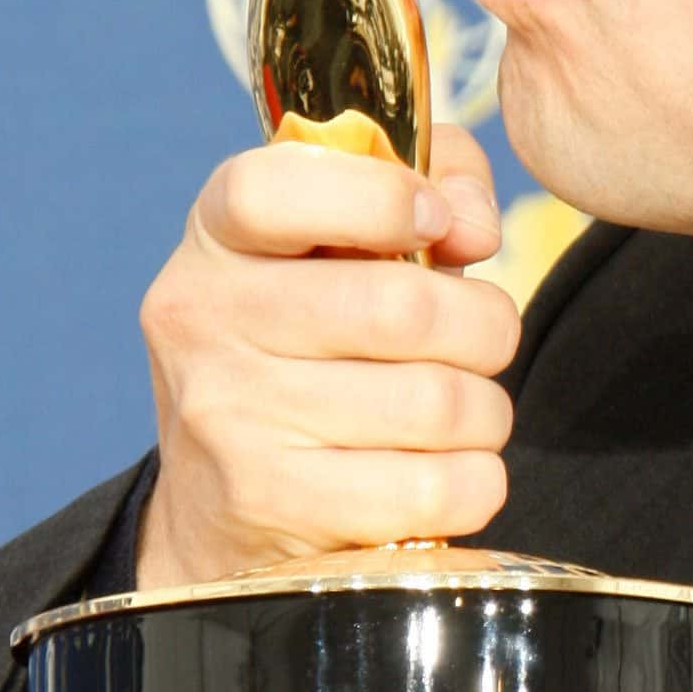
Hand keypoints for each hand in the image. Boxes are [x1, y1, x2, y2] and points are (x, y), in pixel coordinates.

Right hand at [136, 124, 520, 589]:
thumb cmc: (315, 350)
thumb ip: (433, 184)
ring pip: (437, 403)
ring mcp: (230, 418)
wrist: (222, 508)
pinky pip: (437, 489)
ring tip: (463, 414)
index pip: (275, 191)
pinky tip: (449, 475)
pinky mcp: (274, 505)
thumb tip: (476, 224)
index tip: (436, 224)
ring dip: (486, 412)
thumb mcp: (349, 247)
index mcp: (218, 237)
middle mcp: (205, 321)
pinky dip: (477, 482)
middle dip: (486, 327)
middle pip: (403, 309)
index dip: (382, 197)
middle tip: (484, 343)